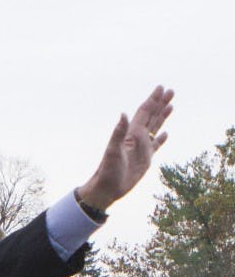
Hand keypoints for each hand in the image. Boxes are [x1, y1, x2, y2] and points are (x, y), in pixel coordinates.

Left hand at [78, 85, 173, 209]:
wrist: (107, 188)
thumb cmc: (108, 170)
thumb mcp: (113, 151)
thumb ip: (119, 132)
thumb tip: (124, 114)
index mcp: (131, 133)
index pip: (144, 112)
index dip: (152, 100)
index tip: (161, 87)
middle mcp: (137, 138)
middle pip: (151, 116)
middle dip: (160, 104)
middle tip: (170, 91)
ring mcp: (142, 148)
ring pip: (155, 128)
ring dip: (162, 116)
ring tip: (171, 105)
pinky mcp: (145, 159)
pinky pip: (156, 145)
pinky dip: (161, 139)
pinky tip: (166, 133)